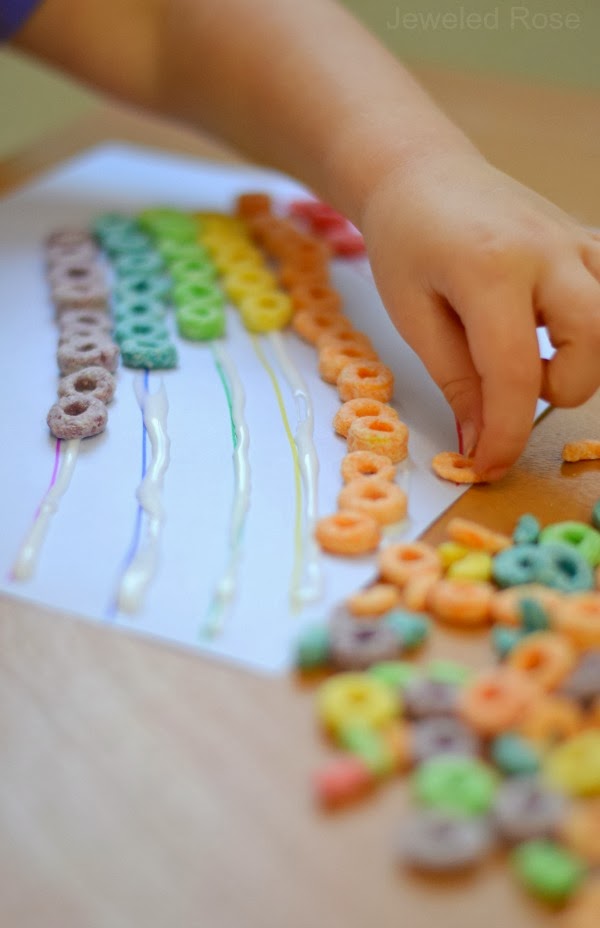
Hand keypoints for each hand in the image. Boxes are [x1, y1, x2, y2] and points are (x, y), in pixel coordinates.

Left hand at [360, 149, 599, 478]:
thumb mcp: (413, 316)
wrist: (421, 174)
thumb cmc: (405, 242)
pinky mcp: (587, 241)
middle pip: (593, 341)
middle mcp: (547, 251)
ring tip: (530, 354)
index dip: (506, 434)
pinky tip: (553, 328)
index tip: (488, 466)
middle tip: (509, 386)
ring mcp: (576, 241)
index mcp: (490, 269)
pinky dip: (593, 326)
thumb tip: (480, 446)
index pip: (515, 372)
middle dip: (558, 389)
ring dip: (582, 359)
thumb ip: (455, 381)